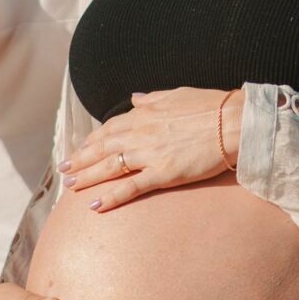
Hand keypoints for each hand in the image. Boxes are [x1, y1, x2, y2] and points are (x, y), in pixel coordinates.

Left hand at [60, 86, 241, 213]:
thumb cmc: (212, 105)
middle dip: (80, 159)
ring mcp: (150, 154)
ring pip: (109, 167)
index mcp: (145, 113)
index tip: (81, 148)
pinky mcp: (163, 173)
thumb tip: (135, 98)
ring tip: (70, 186)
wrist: (234, 121)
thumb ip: (153, 98)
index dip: (92, 139)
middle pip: (102, 147)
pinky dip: (110, 196)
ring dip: (87, 176)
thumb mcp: (178, 94)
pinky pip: (130, 187)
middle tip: (64, 169)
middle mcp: (141, 133)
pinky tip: (93, 205)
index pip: (110, 127)